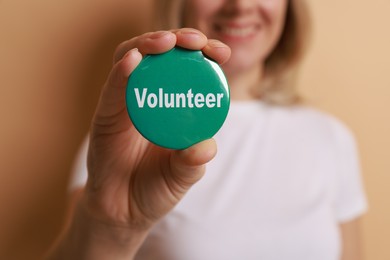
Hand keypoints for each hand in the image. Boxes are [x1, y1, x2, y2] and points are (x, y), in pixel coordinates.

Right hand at [68, 29, 230, 257]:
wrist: (123, 213)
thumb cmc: (155, 190)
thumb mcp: (182, 177)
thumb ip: (192, 163)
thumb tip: (207, 147)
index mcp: (172, 110)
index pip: (188, 71)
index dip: (204, 56)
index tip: (221, 52)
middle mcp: (148, 101)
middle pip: (160, 57)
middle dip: (178, 41)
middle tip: (195, 40)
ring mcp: (124, 105)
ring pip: (132, 61)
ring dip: (148, 45)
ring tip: (166, 42)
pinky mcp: (104, 116)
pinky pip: (111, 89)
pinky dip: (122, 71)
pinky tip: (134, 60)